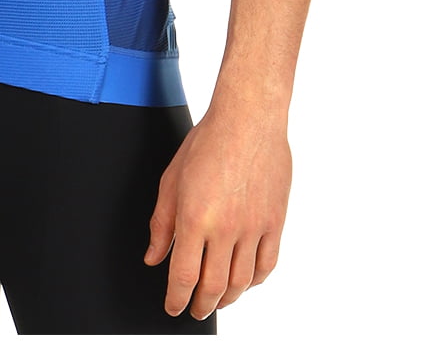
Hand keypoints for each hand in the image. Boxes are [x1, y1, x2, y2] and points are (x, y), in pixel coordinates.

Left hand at [142, 102, 290, 320]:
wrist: (248, 118)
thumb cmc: (207, 141)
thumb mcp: (172, 178)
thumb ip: (161, 221)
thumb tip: (153, 255)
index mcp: (195, 217)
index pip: (183, 276)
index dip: (176, 299)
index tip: (172, 307)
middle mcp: (225, 227)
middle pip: (214, 286)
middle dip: (201, 306)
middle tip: (194, 310)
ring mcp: (254, 227)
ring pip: (242, 282)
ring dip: (228, 299)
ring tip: (218, 301)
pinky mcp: (275, 221)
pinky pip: (267, 264)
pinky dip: (255, 281)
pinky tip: (245, 281)